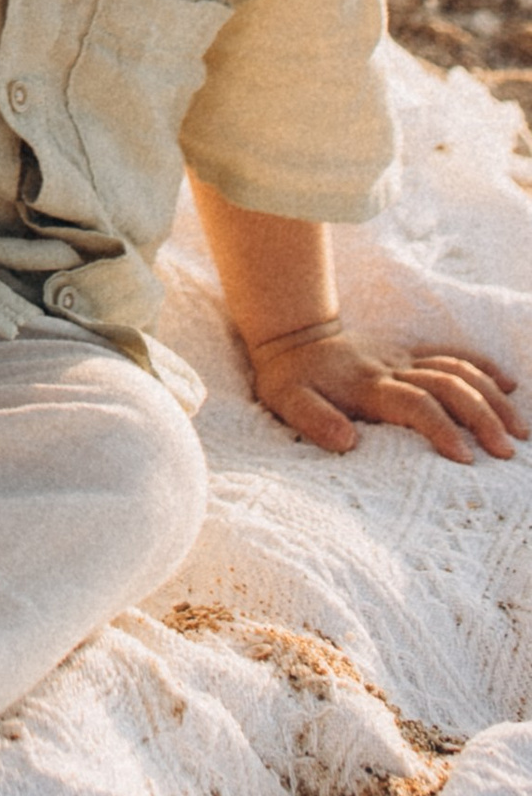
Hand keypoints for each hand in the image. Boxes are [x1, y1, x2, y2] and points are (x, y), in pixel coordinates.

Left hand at [248, 316, 521, 463]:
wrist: (292, 337)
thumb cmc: (290, 380)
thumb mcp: (288, 402)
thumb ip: (314, 421)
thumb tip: (347, 441)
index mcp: (368, 386)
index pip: (415, 404)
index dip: (441, 429)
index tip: (466, 458)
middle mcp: (393, 369)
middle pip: (448, 386)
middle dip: (481, 417)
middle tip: (506, 452)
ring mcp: (404, 359)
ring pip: (458, 370)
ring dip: (492, 397)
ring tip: (519, 430)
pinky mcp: (409, 354)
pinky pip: (451, 354)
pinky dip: (482, 367)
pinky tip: (508, 385)